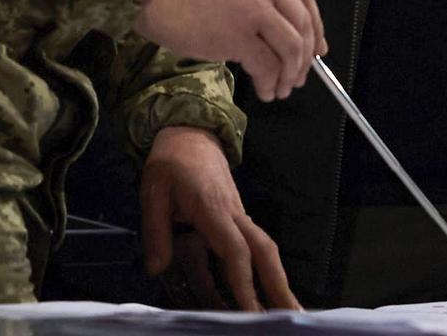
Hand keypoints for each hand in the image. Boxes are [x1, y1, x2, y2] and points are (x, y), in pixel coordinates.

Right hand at [135, 0, 325, 101]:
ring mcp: (253, 6)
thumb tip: (260, 16)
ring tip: (281, 88)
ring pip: (291, 46)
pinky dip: (270, 82)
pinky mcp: (237, 34)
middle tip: (299, 75)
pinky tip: (265, 90)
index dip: (314, 22)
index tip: (316, 45)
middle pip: (301, 21)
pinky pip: (267, 65)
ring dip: (290, 72)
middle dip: (304, 55)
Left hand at [139, 126, 298, 310]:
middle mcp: (233, 214)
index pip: (234, 249)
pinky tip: (260, 293)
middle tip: (294, 313)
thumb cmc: (170, 163)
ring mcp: (238, 215)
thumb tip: (156, 270)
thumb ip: (155, 233)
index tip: (249, 308)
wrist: (189, 133)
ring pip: (263, 249)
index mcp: (212, 208)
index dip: (243, 280)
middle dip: (279, 284)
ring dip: (276, 280)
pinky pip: (250, 246)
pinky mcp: (236, 218)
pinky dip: (260, 270)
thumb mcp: (152, 193)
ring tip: (288, 310)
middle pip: (264, 251)